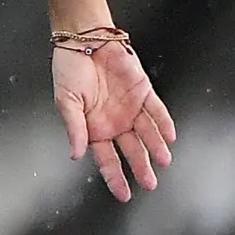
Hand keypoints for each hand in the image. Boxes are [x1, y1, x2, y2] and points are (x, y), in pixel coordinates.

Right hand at [54, 38, 174, 202]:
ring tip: (163, 161)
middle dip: (141, 168)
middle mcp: (115, 122)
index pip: (107, 159)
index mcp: (94, 129)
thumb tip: (76, 154)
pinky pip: (156, 111)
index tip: (123, 195)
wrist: (84, 39)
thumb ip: (74, 128)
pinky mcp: (143, 91)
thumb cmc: (69, 69)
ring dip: (155, 147)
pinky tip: (169, 136)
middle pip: (131, 151)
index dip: (115, 178)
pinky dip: (163, 123)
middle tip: (150, 184)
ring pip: (147, 134)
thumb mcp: (65, 101)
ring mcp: (130, 108)